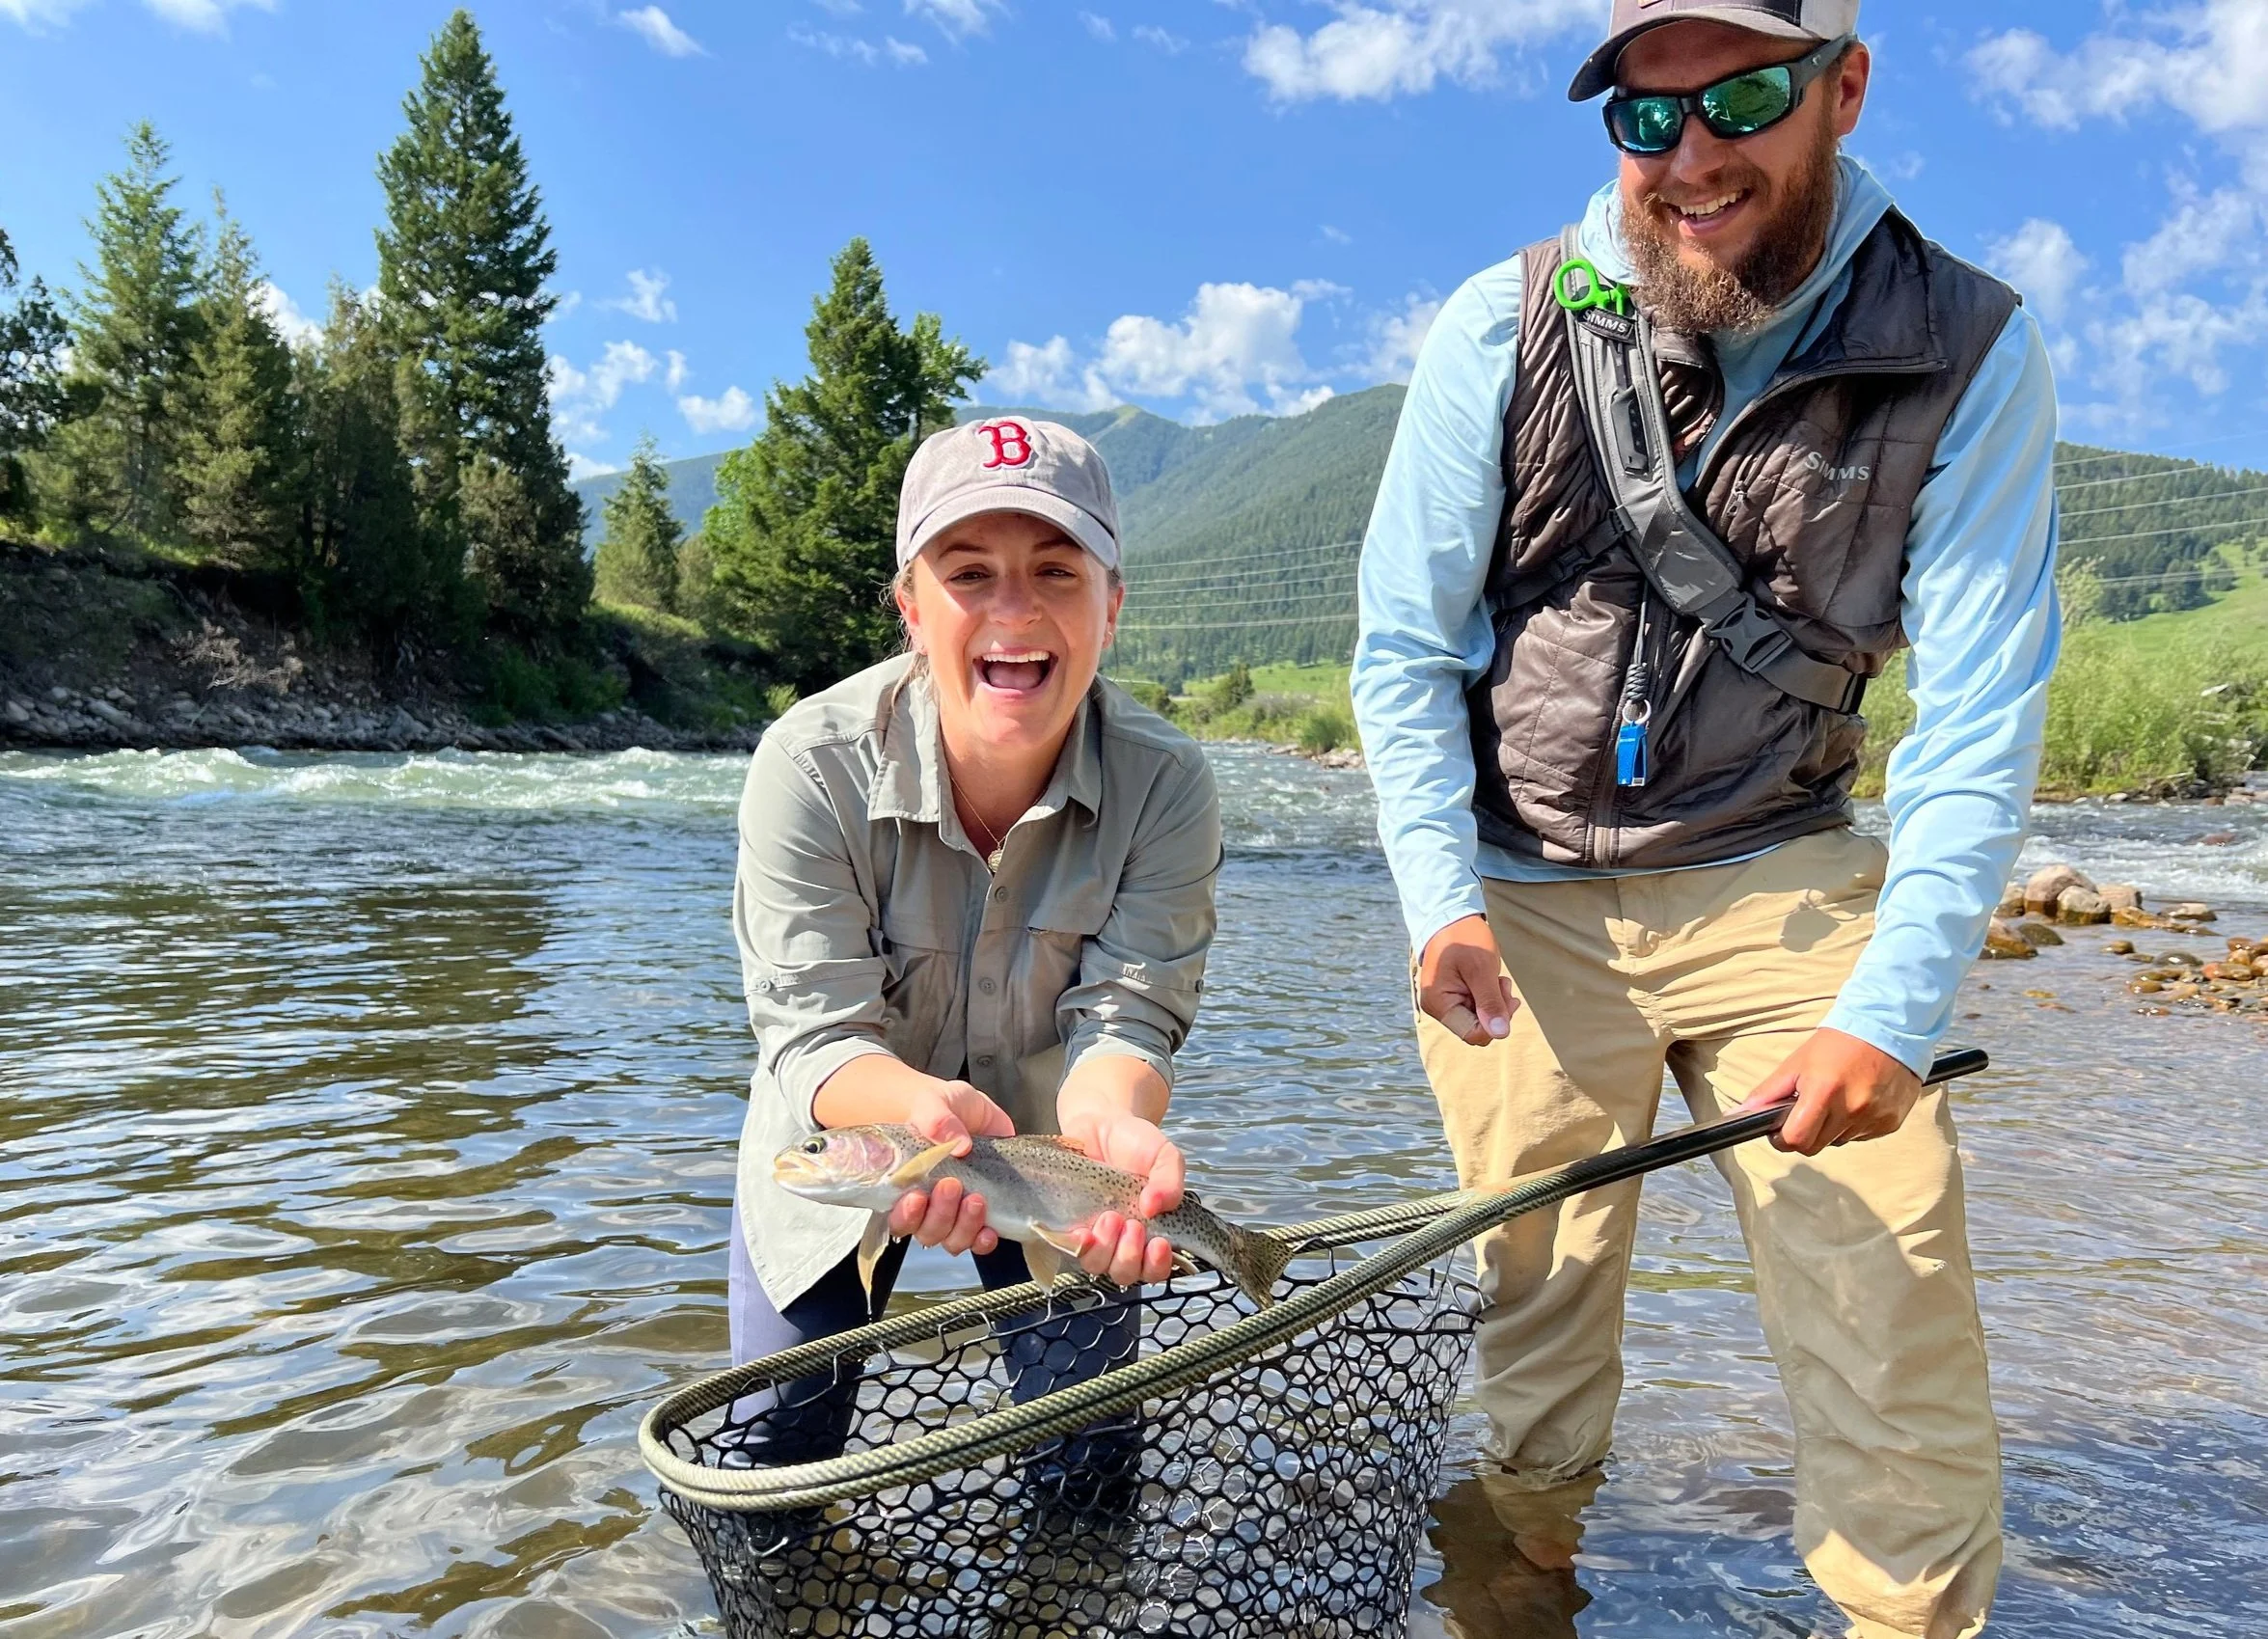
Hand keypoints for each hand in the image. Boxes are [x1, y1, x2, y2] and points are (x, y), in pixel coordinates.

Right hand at [889, 1079, 1014, 1255]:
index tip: (916, 1197)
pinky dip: (984, 1240)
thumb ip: (937, 1118)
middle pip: (928, 1232)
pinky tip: (989, 1230)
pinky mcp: (982, 1212)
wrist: (966, 1110)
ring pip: (953, 1240)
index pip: (898, 1218)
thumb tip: (958, 1143)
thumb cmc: (938, 1109)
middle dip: (940, 1214)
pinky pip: (980, 1241)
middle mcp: (928, 1206)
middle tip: (952, 1185)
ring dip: (964, 1226)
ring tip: (976, 1200)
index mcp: (906, 1186)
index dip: (906, 1216)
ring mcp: (956, 1212)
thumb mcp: (934, 1103)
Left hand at [1059, 1106, 1183, 1286]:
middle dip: (1129, 1256)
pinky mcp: (1070, 1225)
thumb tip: (1155, 1206)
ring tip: (1109, 1217)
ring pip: (1098, 1266)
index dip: (1157, 1265)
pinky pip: (1070, 1249)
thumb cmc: (1135, 1143)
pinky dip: (1078, 1245)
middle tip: (1131, 1225)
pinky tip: (1083, 1230)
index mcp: (1153, 1231)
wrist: (1100, 1124)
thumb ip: (1171, 1180)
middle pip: (1126, 1273)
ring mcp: (1096, 1235)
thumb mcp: (1164, 1155)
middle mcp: (1124, 1240)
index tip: (1159, 1243)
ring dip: (1106, 1249)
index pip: (1157, 1268)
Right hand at [1419, 915, 1519, 1046]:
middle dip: (1497, 1011)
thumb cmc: (1464, 937)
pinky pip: (1477, 1008)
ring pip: (1480, 1020)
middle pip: (1477, 1030)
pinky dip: (1489, 997)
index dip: (1495, 1023)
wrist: (1452, 916)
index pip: (1473, 1035)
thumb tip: (1501, 1034)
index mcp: (1439, 1004)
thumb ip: (1490, 1002)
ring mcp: (1445, 1002)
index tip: (1506, 998)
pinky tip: (1492, 980)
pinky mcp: (1453, 996)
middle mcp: (1438, 1008)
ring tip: (1497, 979)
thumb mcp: (1481, 969)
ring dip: (1495, 1003)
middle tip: (1503, 985)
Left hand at [1734, 1029, 1922, 1154]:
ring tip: (1836, 1098)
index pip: (1796, 1139)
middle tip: (1806, 1111)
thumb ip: (1768, 1093)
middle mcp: (1852, 1109)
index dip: (1782, 1139)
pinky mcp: (1891, 1123)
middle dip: (1805, 1135)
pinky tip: (1857, 1100)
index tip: (1780, 1129)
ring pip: (1839, 1141)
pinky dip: (1854, 1125)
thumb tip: (1741, 1114)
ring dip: (1831, 1128)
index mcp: (1824, 1092)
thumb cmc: (1839, 1043)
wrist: (1888, 1029)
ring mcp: (1874, 1118)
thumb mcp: (1797, 1063)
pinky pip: (1862, 1136)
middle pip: (1815, 1146)